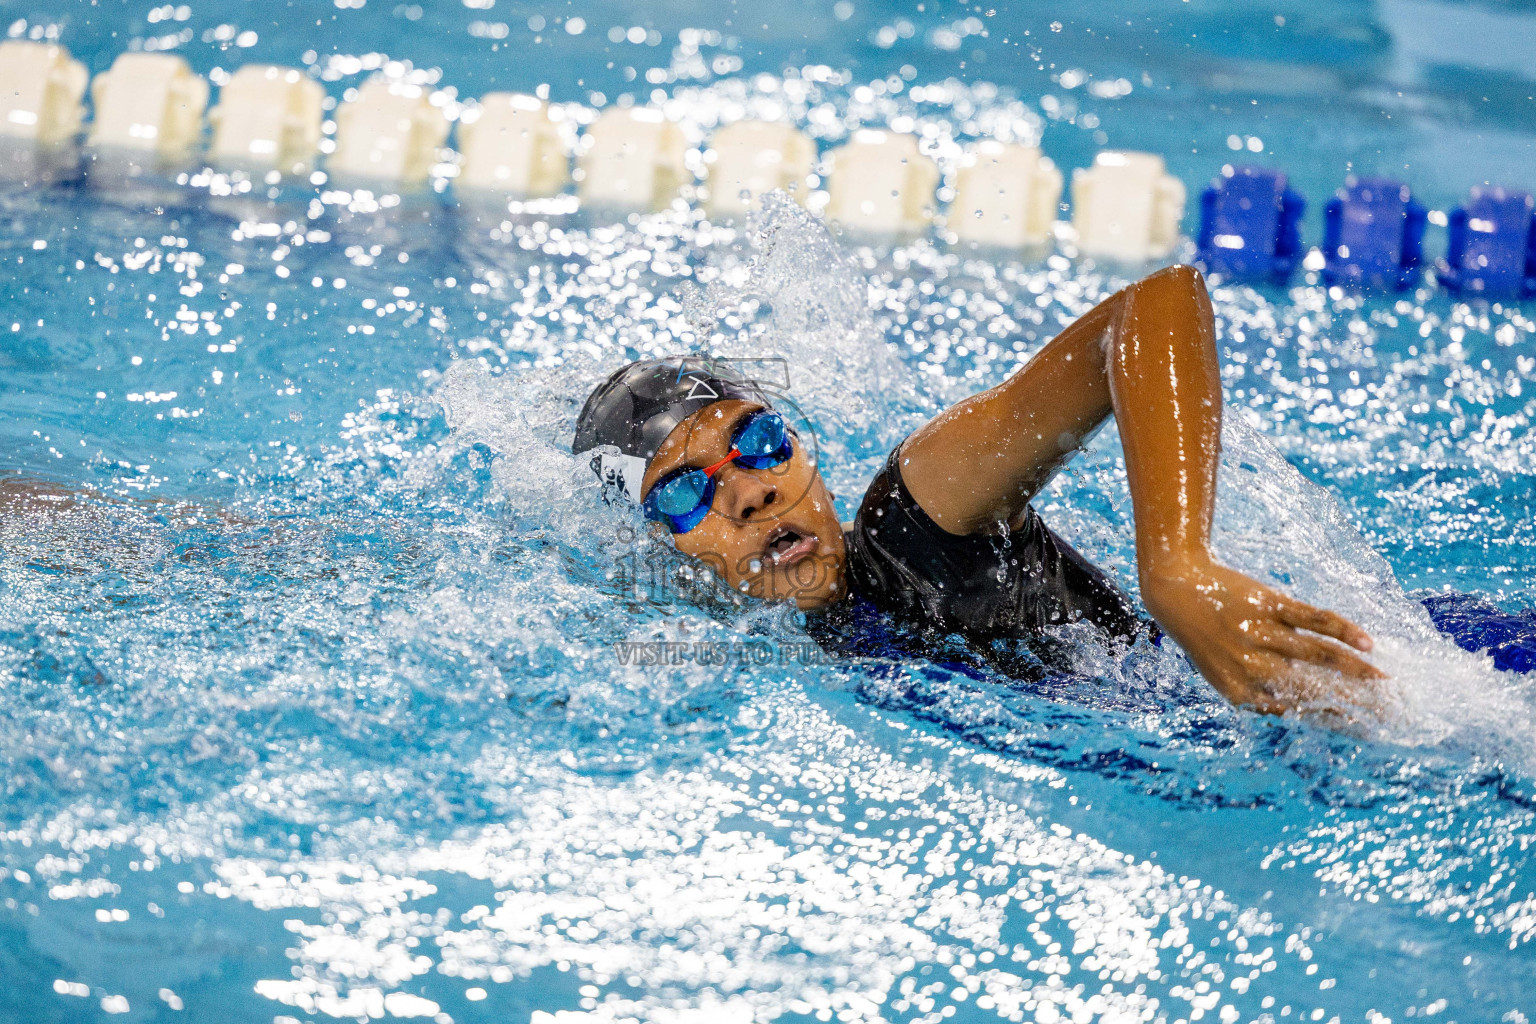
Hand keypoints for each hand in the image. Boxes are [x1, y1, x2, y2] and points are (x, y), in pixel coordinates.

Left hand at [1140, 552, 1388, 716]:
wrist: (1175, 589)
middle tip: (1390, 713)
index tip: (1366, 730)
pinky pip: (1313, 619)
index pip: (1297, 712)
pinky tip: (1368, 643)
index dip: (1334, 721)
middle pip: (1315, 689)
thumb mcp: (1222, 673)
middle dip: (1356, 704)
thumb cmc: (1204, 637)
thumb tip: (1305, 708)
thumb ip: (1258, 691)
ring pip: (1320, 655)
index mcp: (1240, 693)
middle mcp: (1251, 667)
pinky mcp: (1268, 604)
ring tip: (1386, 682)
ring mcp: (1261, 634)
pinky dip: (1344, 630)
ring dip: (1358, 671)